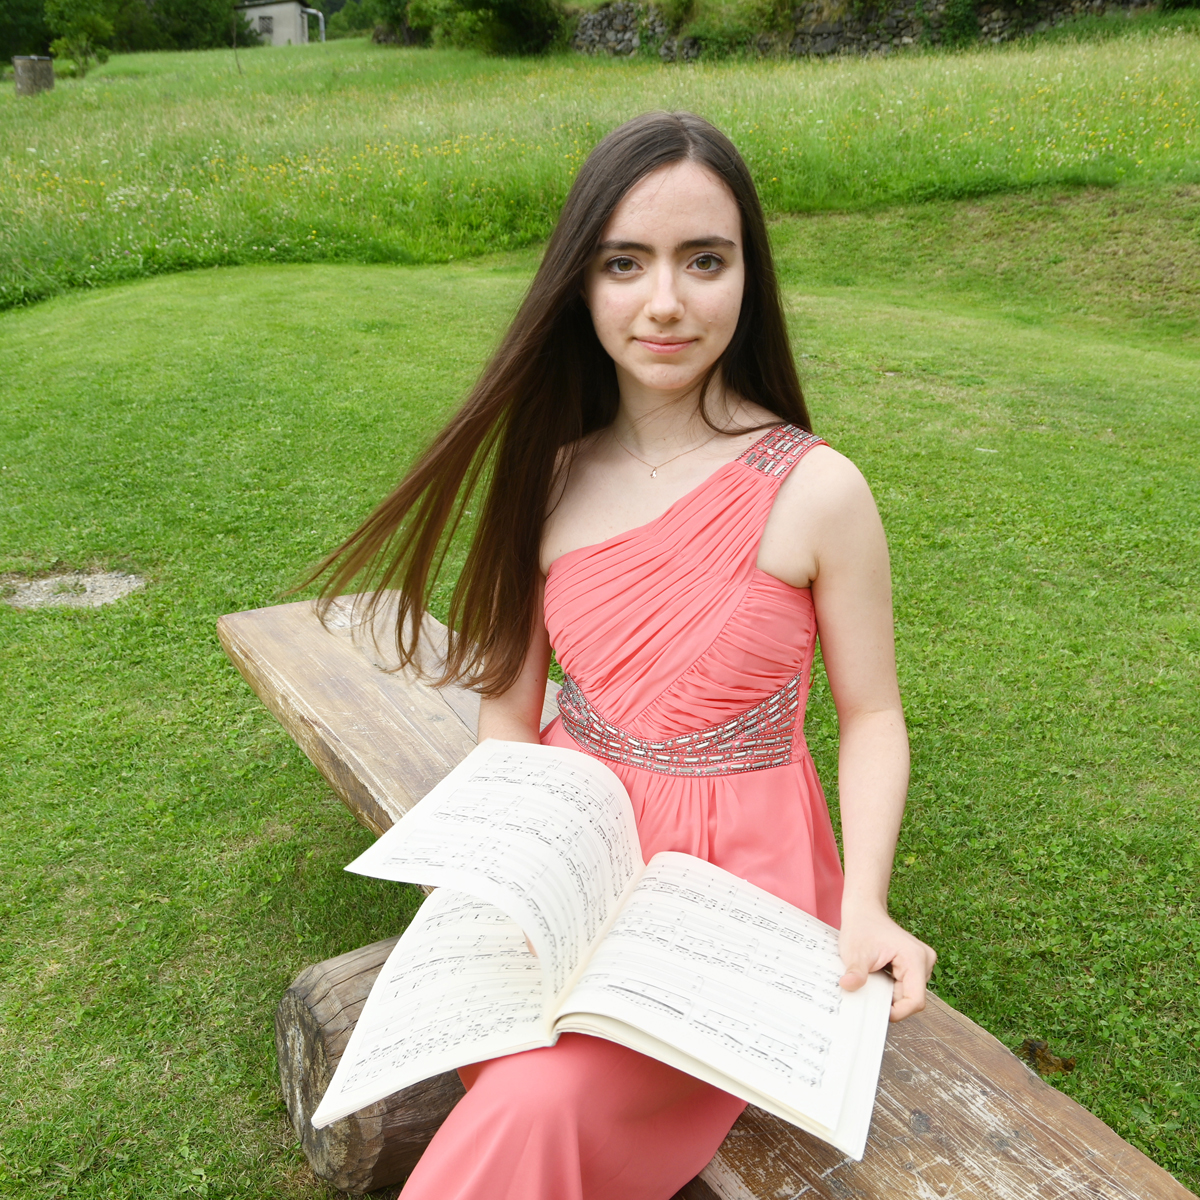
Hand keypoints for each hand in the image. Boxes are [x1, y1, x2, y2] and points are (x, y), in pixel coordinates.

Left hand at [838, 906, 935, 1022]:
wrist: (864, 911)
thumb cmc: (861, 927)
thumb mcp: (855, 952)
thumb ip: (856, 972)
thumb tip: (848, 986)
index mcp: (915, 958)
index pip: (916, 1000)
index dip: (899, 1012)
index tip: (878, 1013)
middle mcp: (924, 960)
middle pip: (912, 998)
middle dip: (891, 1001)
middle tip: (869, 994)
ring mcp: (922, 962)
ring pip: (909, 993)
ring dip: (890, 993)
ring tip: (873, 981)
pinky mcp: (915, 965)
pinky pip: (906, 986)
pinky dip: (891, 987)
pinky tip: (878, 978)